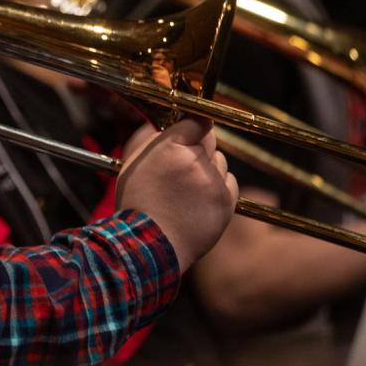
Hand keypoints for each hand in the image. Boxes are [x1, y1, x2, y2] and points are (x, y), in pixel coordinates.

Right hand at [115, 117, 237, 268]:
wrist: (150, 244)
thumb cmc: (139, 205)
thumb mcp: (135, 164)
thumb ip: (157, 141)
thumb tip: (177, 127)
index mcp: (171, 148)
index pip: (195, 121)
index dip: (193, 125)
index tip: (193, 127)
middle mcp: (196, 161)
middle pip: (210, 139)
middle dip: (198, 147)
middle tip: (182, 165)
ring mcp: (214, 182)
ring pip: (220, 161)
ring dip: (208, 168)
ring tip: (187, 188)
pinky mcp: (226, 202)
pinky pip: (230, 181)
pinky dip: (219, 186)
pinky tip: (200, 198)